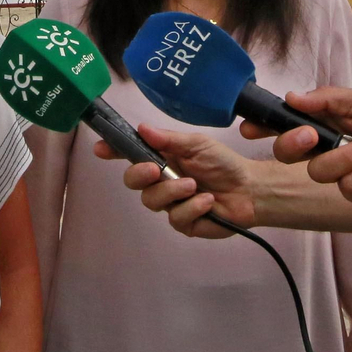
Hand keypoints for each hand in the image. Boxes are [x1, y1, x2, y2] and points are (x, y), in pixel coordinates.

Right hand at [94, 125, 258, 237]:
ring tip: (194, 186)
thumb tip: (141, 128)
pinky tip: (207, 202)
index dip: (113, 151)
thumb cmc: (223, 163)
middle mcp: (161, 182)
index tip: (101, 148)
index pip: (131, 155)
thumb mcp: (197, 144)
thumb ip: (169, 139)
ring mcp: (170, 204)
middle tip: (155, 169)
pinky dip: (192, 207)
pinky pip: (175, 218)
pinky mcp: (184, 223)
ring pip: (152, 201)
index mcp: (162, 159)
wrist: (250, 189)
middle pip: (132, 182)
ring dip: (173, 191)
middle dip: (139, 174)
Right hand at [244, 87, 351, 206]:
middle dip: (294, 143)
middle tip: (311, 134)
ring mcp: (340, 176)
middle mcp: (325, 151)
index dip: (263, 128)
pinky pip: (350, 187)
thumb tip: (291, 96)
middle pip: (287, 155)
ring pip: (320, 172)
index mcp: (322, 126)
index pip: (284, 127)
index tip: (248, 127)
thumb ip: (325, 100)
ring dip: (351, 156)